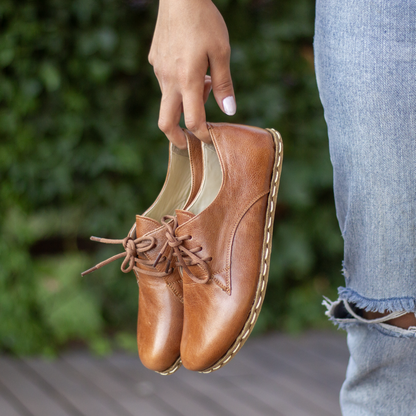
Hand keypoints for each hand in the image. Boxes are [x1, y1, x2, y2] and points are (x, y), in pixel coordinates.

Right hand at [149, 0, 235, 147]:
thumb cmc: (204, 21)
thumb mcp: (221, 52)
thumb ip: (224, 84)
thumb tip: (229, 111)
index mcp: (187, 81)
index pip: (193, 121)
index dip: (202, 135)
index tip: (210, 140)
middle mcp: (169, 80)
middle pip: (165, 121)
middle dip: (175, 138)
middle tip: (187, 143)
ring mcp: (159, 71)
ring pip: (169, 99)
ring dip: (185, 102)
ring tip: (204, 82)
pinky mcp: (155, 60)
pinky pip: (166, 81)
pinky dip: (179, 86)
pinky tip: (192, 68)